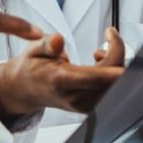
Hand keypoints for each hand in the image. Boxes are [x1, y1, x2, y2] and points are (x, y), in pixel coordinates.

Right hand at [0, 27, 125, 124]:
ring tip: (97, 52)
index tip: (115, 38)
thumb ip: (46, 45)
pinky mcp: (91, 106)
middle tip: (109, 35)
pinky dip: (111, 72)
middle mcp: (75, 97)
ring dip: (114, 63)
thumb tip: (57, 41)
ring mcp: (84, 105)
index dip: (113, 58)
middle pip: (112, 79)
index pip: (95, 76)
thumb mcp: (32, 50)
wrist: (25, 90)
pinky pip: (112, 88)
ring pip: (115, 83)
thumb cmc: (31, 68)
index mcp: (60, 81)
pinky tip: (98, 62)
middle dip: (116, 54)